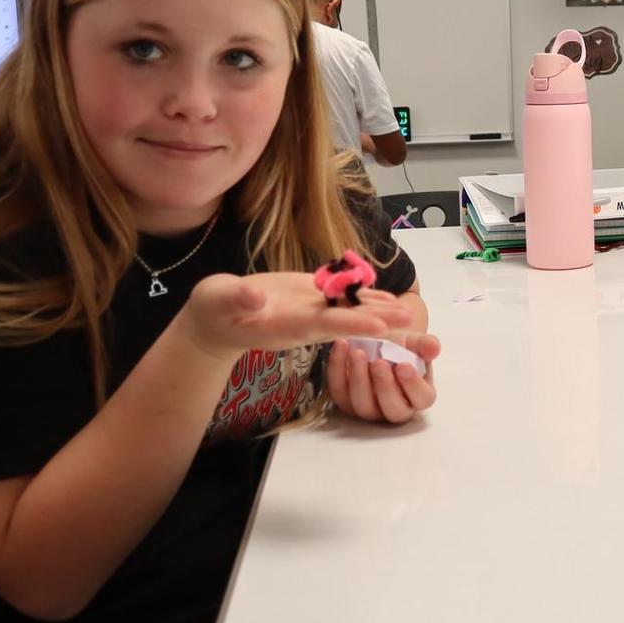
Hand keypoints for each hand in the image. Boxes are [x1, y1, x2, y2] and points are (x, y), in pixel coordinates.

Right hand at [177, 272, 412, 361]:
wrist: (216, 317)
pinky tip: (385, 296)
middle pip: (346, 322)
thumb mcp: (217, 300)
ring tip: (409, 309)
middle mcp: (303, 322)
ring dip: (378, 311)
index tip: (379, 326)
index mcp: (285, 325)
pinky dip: (363, 297)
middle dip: (377, 321)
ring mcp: (308, 312)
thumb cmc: (213, 309)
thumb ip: (237, 299)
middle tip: (410, 318)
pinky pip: (339, 299)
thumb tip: (255, 296)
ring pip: (348, 311)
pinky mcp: (308, 298)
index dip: (352, 324)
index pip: (323, 325)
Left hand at [328, 332, 440, 424]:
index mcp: (419, 395)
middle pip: (393, 409)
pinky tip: (341, 346)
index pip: (422, 398)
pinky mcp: (346, 402)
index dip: (413, 385)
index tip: (403, 365)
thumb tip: (434, 347)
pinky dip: (338, 369)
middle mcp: (395, 408)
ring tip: (357, 353)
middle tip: (379, 363)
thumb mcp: (414, 342)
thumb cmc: (399, 346)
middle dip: (385, 386)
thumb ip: (425, 345)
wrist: (374, 343)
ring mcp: (370, 409)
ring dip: (359, 379)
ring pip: (364, 405)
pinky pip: (339, 392)